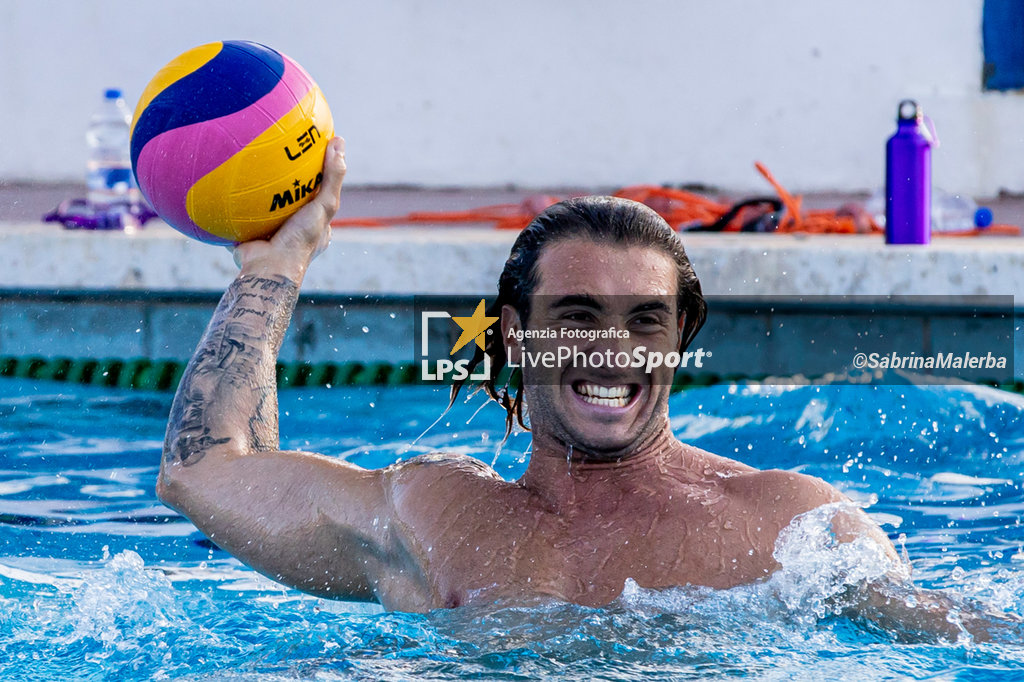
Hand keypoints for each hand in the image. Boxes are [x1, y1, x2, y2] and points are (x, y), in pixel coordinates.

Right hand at [232, 137, 346, 281]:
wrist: (268, 268)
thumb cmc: (301, 238)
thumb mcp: (324, 205)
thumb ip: (333, 176)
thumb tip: (339, 140)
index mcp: (316, 226)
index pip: (320, 193)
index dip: (317, 173)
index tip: (309, 149)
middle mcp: (294, 229)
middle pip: (290, 197)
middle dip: (284, 179)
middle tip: (276, 150)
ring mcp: (270, 233)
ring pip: (264, 206)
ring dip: (255, 189)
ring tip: (246, 160)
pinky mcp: (247, 235)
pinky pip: (238, 213)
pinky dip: (230, 199)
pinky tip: (222, 178)